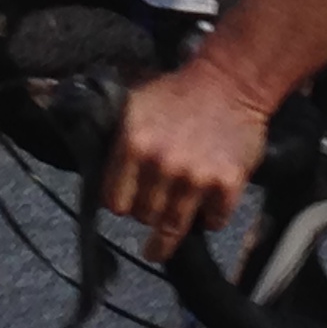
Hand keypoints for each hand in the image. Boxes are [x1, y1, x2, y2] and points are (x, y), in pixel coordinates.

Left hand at [102, 59, 277, 261]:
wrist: (231, 80)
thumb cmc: (178, 92)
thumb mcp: (134, 107)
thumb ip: (117, 142)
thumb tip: (95, 169)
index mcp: (132, 144)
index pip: (114, 201)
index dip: (119, 203)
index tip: (125, 204)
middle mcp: (161, 164)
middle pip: (143, 216)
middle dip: (145, 214)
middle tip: (151, 209)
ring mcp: (195, 178)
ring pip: (172, 227)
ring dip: (167, 237)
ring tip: (160, 247)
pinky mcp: (226, 185)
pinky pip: (213, 222)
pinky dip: (209, 220)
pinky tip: (205, 211)